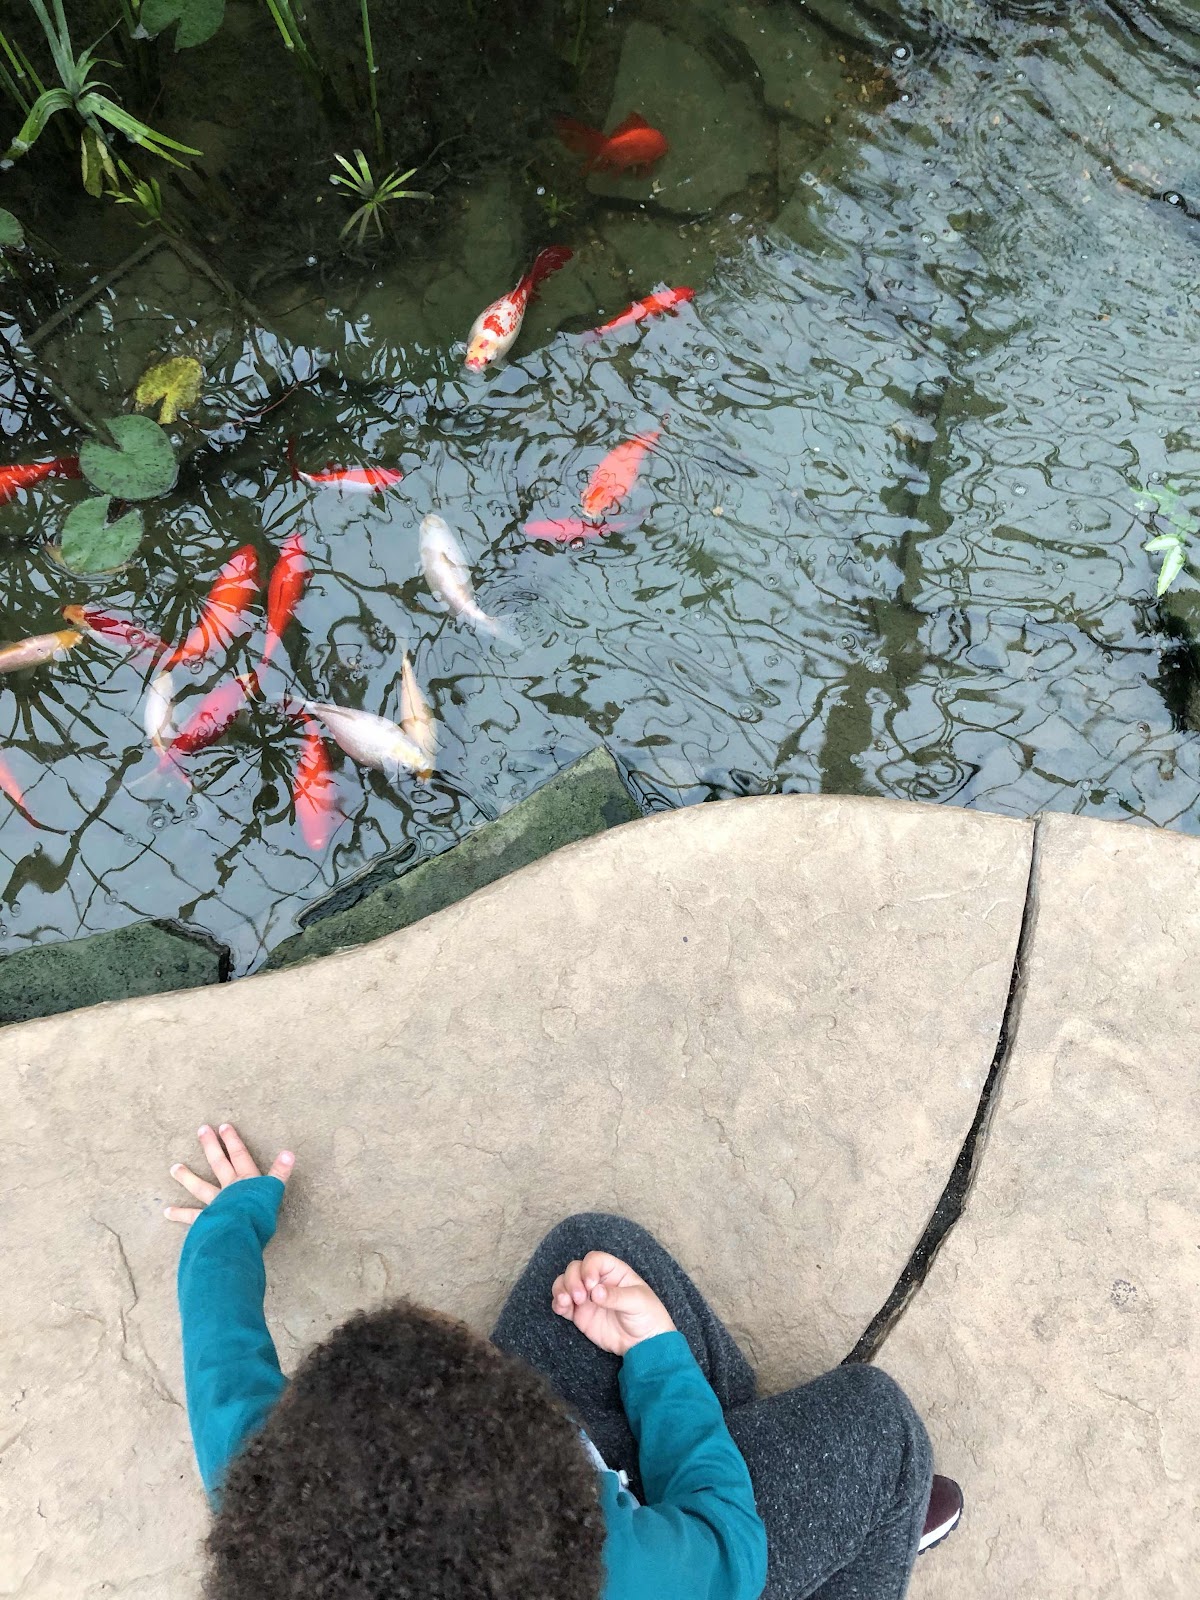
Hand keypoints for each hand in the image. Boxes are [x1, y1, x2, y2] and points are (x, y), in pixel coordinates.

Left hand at [164, 1122, 293, 1224]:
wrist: (240, 1233)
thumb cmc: (259, 1215)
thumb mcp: (273, 1192)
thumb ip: (279, 1173)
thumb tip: (289, 1153)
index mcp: (246, 1181)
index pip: (239, 1156)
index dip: (233, 1141)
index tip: (224, 1126)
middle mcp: (229, 1188)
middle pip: (218, 1164)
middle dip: (211, 1146)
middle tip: (201, 1130)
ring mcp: (215, 1203)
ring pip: (199, 1187)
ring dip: (186, 1177)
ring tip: (174, 1168)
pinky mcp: (206, 1220)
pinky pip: (191, 1217)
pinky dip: (179, 1214)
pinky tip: (167, 1211)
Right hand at [552, 1251, 675, 1356]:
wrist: (644, 1344)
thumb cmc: (647, 1316)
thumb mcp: (638, 1302)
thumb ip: (616, 1296)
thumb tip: (595, 1292)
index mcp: (614, 1271)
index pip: (595, 1260)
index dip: (588, 1268)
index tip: (590, 1284)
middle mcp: (597, 1281)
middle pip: (575, 1269)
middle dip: (572, 1280)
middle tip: (580, 1298)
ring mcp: (587, 1297)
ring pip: (565, 1283)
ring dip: (561, 1289)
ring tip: (566, 1302)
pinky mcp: (580, 1314)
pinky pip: (563, 1304)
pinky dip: (558, 1303)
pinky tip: (561, 1308)